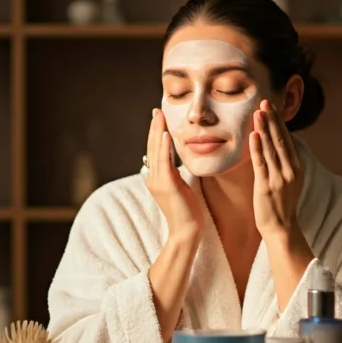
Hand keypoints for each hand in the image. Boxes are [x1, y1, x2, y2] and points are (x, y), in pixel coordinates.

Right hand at [145, 108, 203, 238]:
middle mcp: (153, 178)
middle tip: (156, 111)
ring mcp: (158, 182)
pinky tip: (165, 135)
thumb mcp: (180, 187)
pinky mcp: (167, 186)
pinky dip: (164, 148)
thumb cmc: (188, 211)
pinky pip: (164, 163)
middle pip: (153, 147)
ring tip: (159, 116)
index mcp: (156, 178)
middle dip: (155, 128)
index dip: (156, 133)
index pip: (155, 151)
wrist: (187, 231)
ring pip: (156, 151)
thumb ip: (175, 174)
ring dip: (158, 132)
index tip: (159, 118)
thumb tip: (175, 162)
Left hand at [249, 99, 303, 241]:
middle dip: (272, 120)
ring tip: (258, 112)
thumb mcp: (287, 181)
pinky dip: (257, 148)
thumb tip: (275, 146)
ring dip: (264, 128)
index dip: (278, 122)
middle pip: (280, 140)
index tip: (271, 107)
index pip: (287, 139)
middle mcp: (290, 170)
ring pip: (271, 148)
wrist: (281, 228)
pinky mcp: (266, 186)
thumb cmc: (281, 205)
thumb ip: (283, 163)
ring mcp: (279, 178)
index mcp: (296, 167)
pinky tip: (254, 135)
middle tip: (265, 101)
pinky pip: (261, 163)